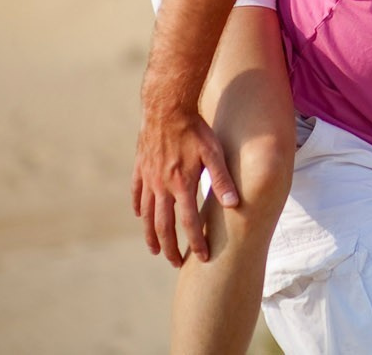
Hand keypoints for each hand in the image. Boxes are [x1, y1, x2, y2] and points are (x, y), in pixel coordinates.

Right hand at [131, 105, 239, 266]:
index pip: (189, 222)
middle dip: (170, 247)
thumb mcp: (214, 153)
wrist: (167, 108)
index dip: (196, 241)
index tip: (202, 257)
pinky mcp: (140, 168)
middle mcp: (161, 186)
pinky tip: (139, 215)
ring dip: (150, 234)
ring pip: (147, 214)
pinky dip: (138, 206)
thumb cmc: (195, 129)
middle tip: (176, 263)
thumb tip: (234, 204)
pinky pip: (136, 193)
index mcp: (181, 185)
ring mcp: (148, 178)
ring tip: (154, 249)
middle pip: (163, 226)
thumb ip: (223, 179)